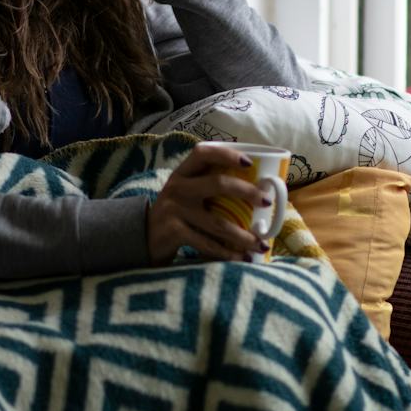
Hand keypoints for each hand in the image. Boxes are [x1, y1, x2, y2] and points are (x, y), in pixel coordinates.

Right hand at [146, 143, 271, 264]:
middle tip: (267, 202)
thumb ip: (209, 185)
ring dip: (243, 235)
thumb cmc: (177, 212)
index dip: (227, 154)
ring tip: (261, 243)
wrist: (144, 236)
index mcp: (183, 172)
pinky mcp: (173, 232)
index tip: (249, 163)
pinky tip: (242, 258)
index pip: (203, 152)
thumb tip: (257, 190)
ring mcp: (174, 210)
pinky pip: (206, 244)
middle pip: (217, 183)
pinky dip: (227, 253)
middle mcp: (177, 187)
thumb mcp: (186, 192)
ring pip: (217, 222)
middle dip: (246, 192)